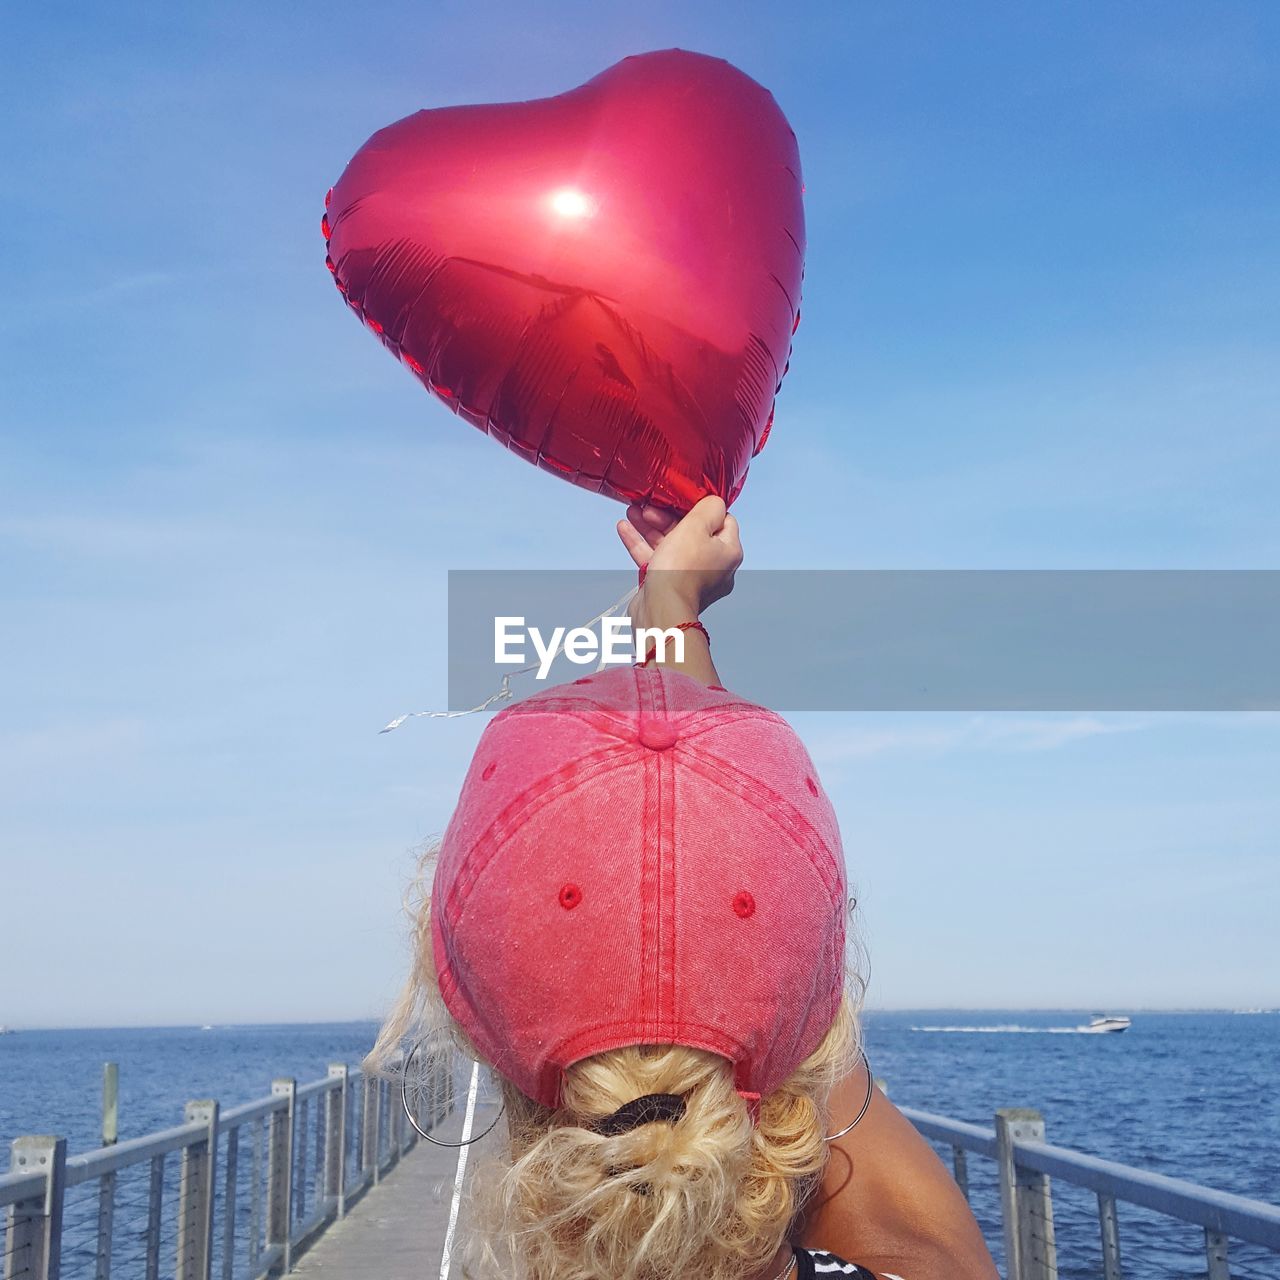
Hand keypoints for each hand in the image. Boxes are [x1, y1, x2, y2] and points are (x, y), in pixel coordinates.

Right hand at [616, 496, 742, 628]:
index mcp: (728, 553)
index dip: (702, 509)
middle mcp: (712, 566)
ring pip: (670, 545)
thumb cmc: (681, 571)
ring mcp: (690, 577)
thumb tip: (713, 502)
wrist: (661, 608)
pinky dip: (642, 544)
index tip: (684, 500)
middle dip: (667, 517)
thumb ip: (708, 508)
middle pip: (692, 532)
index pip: (723, 522)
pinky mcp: (668, 585)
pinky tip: (625, 529)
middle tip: (650, 507)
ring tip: (633, 512)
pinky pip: (656, 560)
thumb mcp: (697, 526)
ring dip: (650, 527)